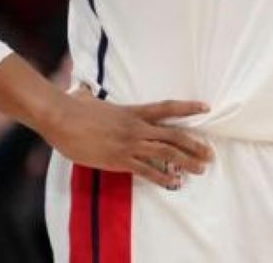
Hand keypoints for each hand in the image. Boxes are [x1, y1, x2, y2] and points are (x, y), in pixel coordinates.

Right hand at [43, 88, 213, 188]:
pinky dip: (162, 178)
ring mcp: (130, 144)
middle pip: (174, 135)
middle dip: (194, 145)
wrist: (62, 118)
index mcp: (133, 111)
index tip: (206, 107)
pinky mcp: (120, 159)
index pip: (167, 108)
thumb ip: (91, 94)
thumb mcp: (88, 97)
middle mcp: (137, 127)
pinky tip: (175, 183)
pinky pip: (147, 170)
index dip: (188, 107)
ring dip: (186, 162)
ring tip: (201, 170)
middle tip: (210, 154)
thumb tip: (82, 90)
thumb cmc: (73, 106)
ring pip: (166, 153)